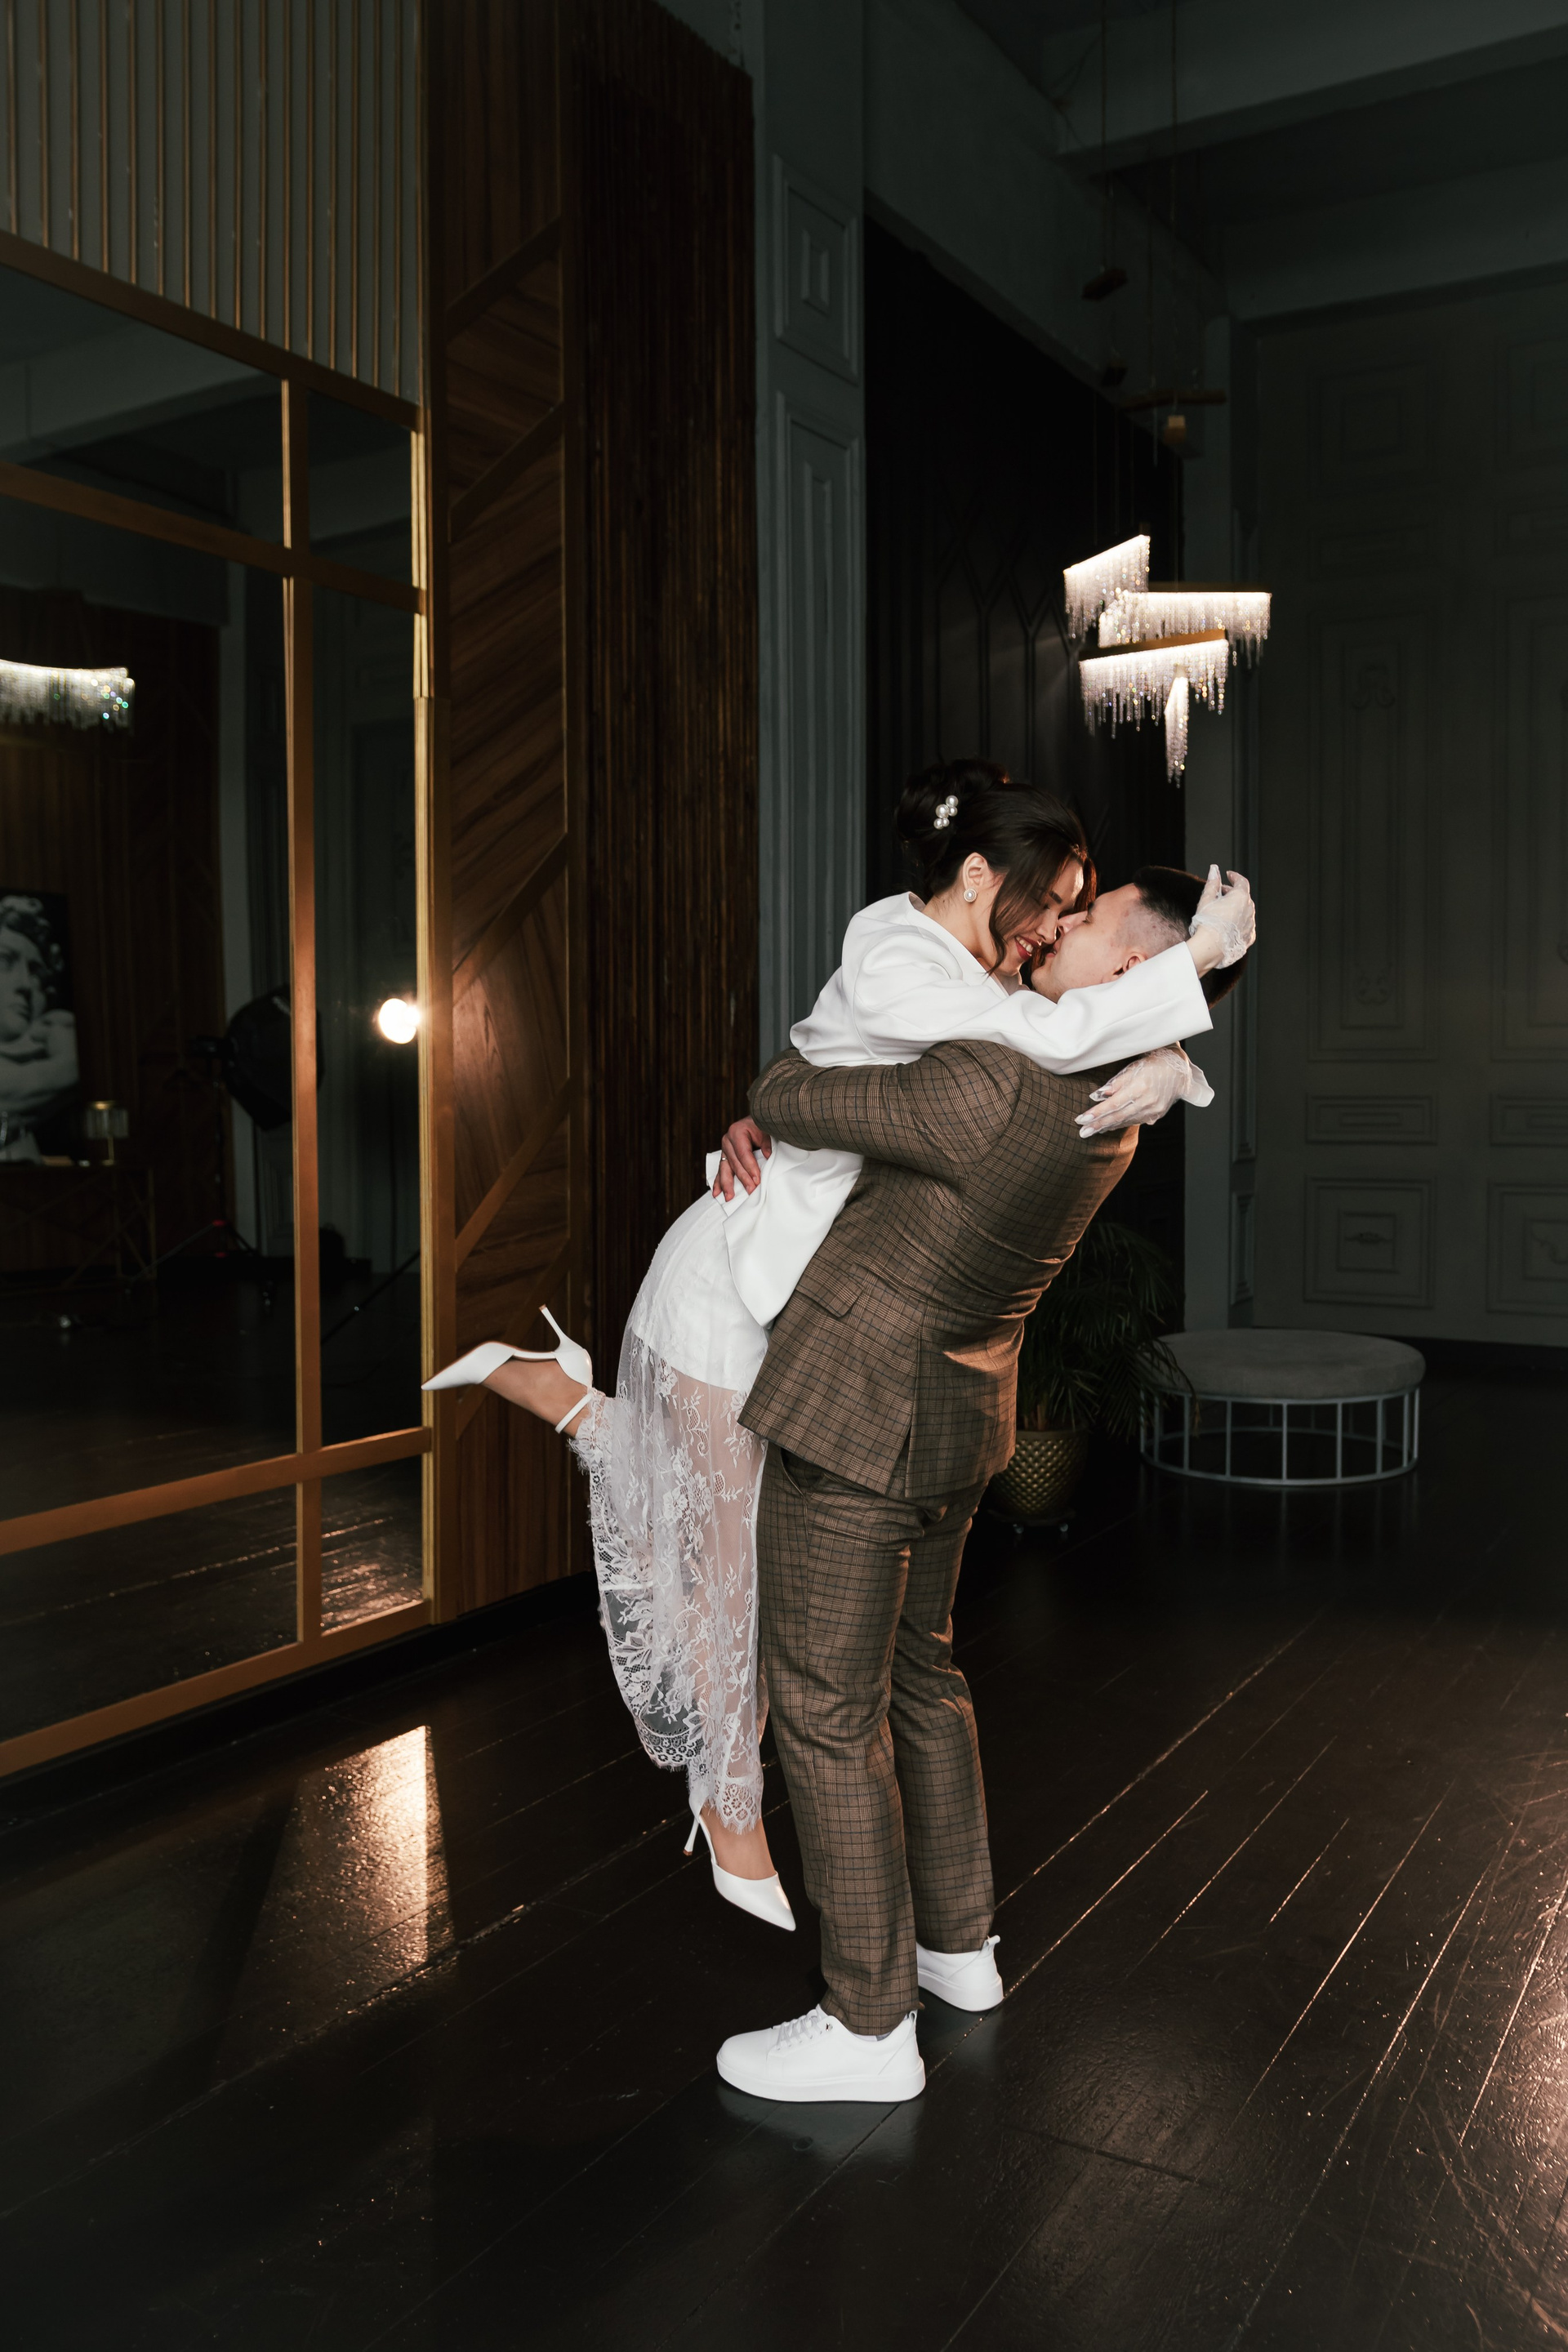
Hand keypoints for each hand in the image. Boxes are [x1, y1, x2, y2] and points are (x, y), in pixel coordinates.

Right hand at [713, 1115, 771, 1199]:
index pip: (744, 1154)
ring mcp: (724, 1149)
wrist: (754, 1122)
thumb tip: (768, 1156)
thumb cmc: (760, 1126)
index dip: (750, 1168)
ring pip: (725, 1169)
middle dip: (743, 1178)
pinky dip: (719, 1182)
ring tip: (729, 1197)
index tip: (757, 1180)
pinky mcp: (725, 1156)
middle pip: (734, 1163)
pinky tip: (716, 1192)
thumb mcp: (766, 1131)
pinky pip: (721, 1170)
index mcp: (736, 1132)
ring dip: (727, 1184)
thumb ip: (766, 1144)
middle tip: (750, 1190)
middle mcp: (727, 1141)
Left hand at [1077, 1046, 1191, 1136]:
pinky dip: (1122, 1123)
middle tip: (1083, 1132)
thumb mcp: (1133, 1068)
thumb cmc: (1153, 1064)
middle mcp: (1148, 1101)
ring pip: (1127, 1121)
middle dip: (1098, 1125)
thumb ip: (1115, 1083)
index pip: (1113, 1104)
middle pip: (1118, 1116)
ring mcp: (1154, 1110)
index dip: (1096, 1113)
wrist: (1178, 1071)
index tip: (1081, 1119)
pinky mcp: (1157, 1114)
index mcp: (1140, 1087)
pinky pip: (1136, 1121)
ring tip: (1092, 1130)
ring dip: (1108, 1126)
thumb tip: (1097, 1095)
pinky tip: (1110, 1126)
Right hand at [1187, 866, 1254, 972]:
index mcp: (1240, 897)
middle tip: (1220, 895)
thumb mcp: (1206, 899)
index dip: (1234, 876)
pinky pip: (1245, 926)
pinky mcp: (1249, 937)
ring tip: (1222, 912)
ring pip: (1245, 911)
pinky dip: (1239, 923)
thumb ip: (1212, 883)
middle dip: (1232, 893)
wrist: (1210, 948)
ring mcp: (1251, 924)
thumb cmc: (1207, 923)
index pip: (1241, 881)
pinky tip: (1227, 926)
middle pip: (1243, 896)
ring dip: (1236, 908)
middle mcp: (1249, 909)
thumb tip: (1214, 869)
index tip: (1229, 875)